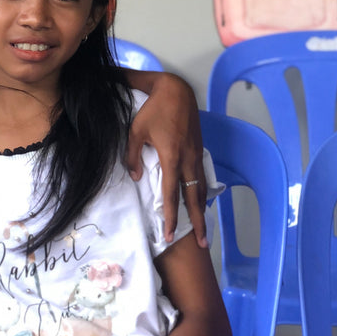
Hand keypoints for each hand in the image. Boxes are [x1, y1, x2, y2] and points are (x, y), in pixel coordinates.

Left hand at [126, 73, 206, 246]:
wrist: (175, 90)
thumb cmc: (152, 110)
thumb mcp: (135, 132)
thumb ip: (133, 157)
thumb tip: (135, 178)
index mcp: (172, 157)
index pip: (172, 194)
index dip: (171, 216)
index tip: (170, 234)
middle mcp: (189, 159)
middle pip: (194, 198)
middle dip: (197, 222)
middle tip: (202, 244)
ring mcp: (196, 154)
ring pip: (202, 188)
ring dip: (202, 209)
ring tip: (202, 228)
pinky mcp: (198, 149)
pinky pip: (202, 176)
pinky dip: (202, 192)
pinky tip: (200, 201)